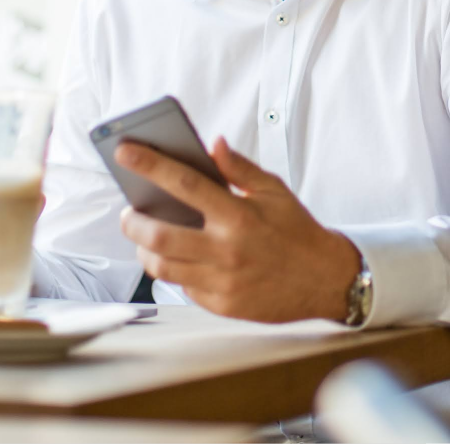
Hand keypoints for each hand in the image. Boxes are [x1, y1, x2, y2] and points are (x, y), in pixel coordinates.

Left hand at [116, 137, 361, 323]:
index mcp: (239, 214)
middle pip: (159, 235)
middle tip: (129, 213)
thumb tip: (213, 144)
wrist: (325, 279)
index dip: (150, 165)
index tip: (125, 152)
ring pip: (162, 266)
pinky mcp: (222, 305)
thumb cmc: (296, 230)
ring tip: (146, 237)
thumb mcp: (274, 190)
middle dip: (132, 221)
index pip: (185, 183)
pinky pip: (183, 286)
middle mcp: (227, 249)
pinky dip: (174, 269)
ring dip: (144, 249)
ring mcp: (222, 281)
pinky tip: (179, 257)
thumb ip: (240, 168)